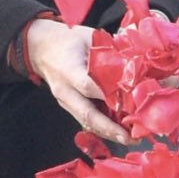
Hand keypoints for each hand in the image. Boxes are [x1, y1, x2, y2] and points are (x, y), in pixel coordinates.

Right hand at [18, 18, 128, 143]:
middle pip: (87, 113)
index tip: (131, 103)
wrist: (43, 48)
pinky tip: (119, 133)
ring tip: (130, 139)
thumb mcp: (89, 38)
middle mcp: (64, 89)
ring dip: (108, 133)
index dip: (109, 96)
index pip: (87, 85)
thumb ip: (109, 52)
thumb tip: (135, 65)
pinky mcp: (69, 107)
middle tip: (130, 137)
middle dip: (109, 128)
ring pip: (87, 122)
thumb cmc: (70, 40)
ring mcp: (65, 101)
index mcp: (68, 68)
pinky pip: (86, 121)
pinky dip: (103, 129)